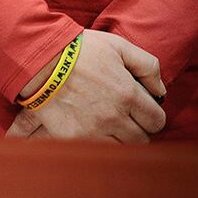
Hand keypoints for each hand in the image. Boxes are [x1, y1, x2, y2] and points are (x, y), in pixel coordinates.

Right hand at [5, 29, 165, 142]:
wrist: (37, 59)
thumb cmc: (78, 49)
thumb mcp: (118, 46)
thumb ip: (148, 66)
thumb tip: (160, 90)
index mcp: (128, 93)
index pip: (156, 120)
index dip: (152, 116)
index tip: (142, 112)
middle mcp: (114, 116)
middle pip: (141, 139)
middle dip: (137, 129)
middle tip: (125, 119)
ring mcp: (93, 129)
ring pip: (121, 149)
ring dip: (119, 140)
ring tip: (108, 127)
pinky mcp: (73, 137)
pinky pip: (96, 152)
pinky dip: (98, 145)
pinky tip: (92, 132)